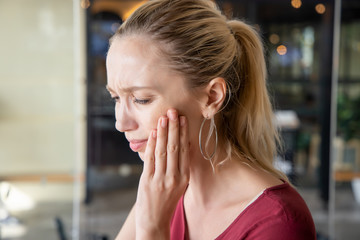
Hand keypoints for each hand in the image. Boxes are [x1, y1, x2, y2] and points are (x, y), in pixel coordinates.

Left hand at [135, 109, 189, 238]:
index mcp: (184, 178)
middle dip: (173, 128)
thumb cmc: (167, 201)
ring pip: (162, 151)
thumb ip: (179, 167)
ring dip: (162, 132)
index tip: (182, 120)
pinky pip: (150, 159)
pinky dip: (151, 144)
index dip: (183, 133)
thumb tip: (180, 145)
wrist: (155, 221)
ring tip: (163, 118)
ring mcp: (160, 179)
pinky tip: (153, 133)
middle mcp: (174, 178)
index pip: (184, 151)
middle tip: (173, 112)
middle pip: (174, 148)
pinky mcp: (148, 181)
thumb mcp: (178, 185)